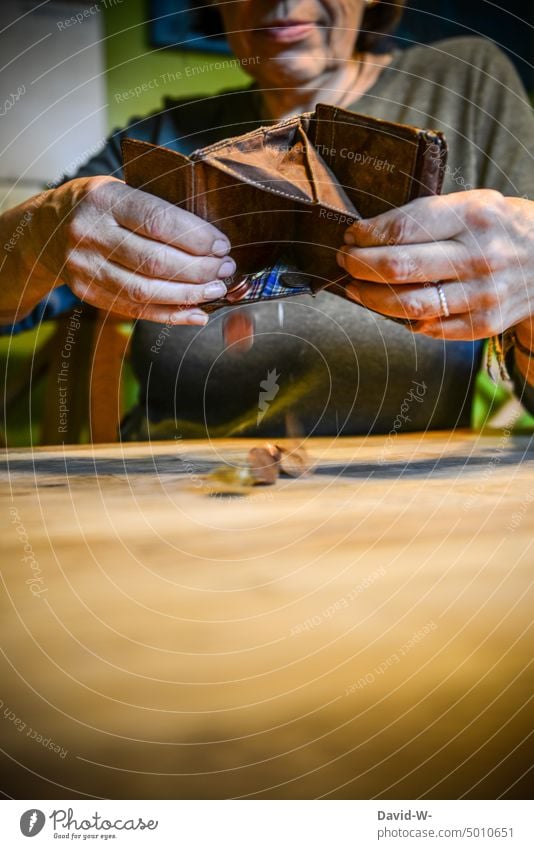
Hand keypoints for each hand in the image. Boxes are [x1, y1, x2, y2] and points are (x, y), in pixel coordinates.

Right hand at [28, 176, 235, 324]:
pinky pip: (135, 310)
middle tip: (224, 269)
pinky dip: (171, 316)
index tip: (221, 245)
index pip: (156, 221)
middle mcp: (90, 233)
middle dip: (198, 269)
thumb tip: (212, 239)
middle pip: (154, 260)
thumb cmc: (99, 207)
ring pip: (145, 290)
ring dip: (188, 295)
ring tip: (216, 290)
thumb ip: (157, 208)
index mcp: (104, 199)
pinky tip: (197, 314)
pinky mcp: (87, 293)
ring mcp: (85, 267)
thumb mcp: (121, 190)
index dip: (195, 237)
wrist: (46, 230)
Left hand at [337, 190, 533, 340]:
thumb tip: (369, 234)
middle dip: (359, 265)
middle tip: (344, 261)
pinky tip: (390, 307)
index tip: (351, 235)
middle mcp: (479, 255)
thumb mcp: (474, 203)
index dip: (368, 235)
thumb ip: (427, 216)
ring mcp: (482, 294)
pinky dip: (403, 319)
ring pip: (408, 304)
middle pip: (399, 267)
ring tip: (356, 288)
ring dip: (371, 297)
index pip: (404, 227)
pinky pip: (429, 328)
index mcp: (474, 216)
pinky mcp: (483, 324)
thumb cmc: (500, 228)